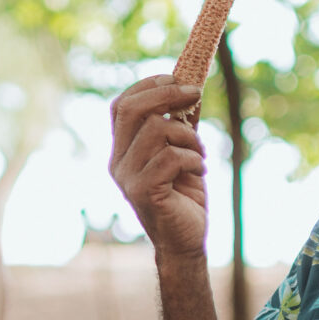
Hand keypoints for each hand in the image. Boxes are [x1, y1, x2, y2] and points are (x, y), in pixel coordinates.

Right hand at [107, 76, 208, 259]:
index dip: (146, 85)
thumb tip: (189, 87)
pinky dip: (194, 159)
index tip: (176, 77)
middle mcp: (118, 162)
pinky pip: (171, 157)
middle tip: (196, 94)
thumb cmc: (184, 196)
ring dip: (189, 136)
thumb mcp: (180, 153)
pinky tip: (200, 171)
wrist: (185, 242)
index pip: (121, 106)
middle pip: (132, 110)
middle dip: (167, 94)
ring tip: (200, 153)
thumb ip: (177, 125)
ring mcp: (128, 178)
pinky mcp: (144, 192)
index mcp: (122, 151)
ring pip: (157, 130)